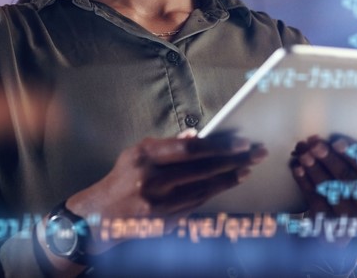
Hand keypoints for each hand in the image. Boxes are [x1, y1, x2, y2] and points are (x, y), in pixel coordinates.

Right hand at [66, 130, 266, 254]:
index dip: (219, 145)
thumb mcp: (137, 153)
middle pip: (203, 169)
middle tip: (255, 153)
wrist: (101, 215)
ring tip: (247, 168)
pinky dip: (215, 192)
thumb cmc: (123, 178)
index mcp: (144, 157)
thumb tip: (197, 136)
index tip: (240, 142)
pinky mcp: (166, 221)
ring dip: (230, 178)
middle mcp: (152, 180)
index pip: (190, 149)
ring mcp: (160, 204)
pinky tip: (228, 183)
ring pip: (205, 188)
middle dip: (233, 160)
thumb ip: (167, 145)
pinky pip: (197, 203)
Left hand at [289, 134, 356, 219]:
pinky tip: (298, 168)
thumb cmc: (349, 178)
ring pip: (329, 188)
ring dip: (314, 168)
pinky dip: (305, 182)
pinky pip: (315, 198)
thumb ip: (348, 151)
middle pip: (347, 177)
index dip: (353, 156)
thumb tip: (324, 138)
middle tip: (316, 146)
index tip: (337, 144)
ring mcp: (347, 211)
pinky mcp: (327, 218)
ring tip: (304, 154)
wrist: (341, 215)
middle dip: (329, 159)